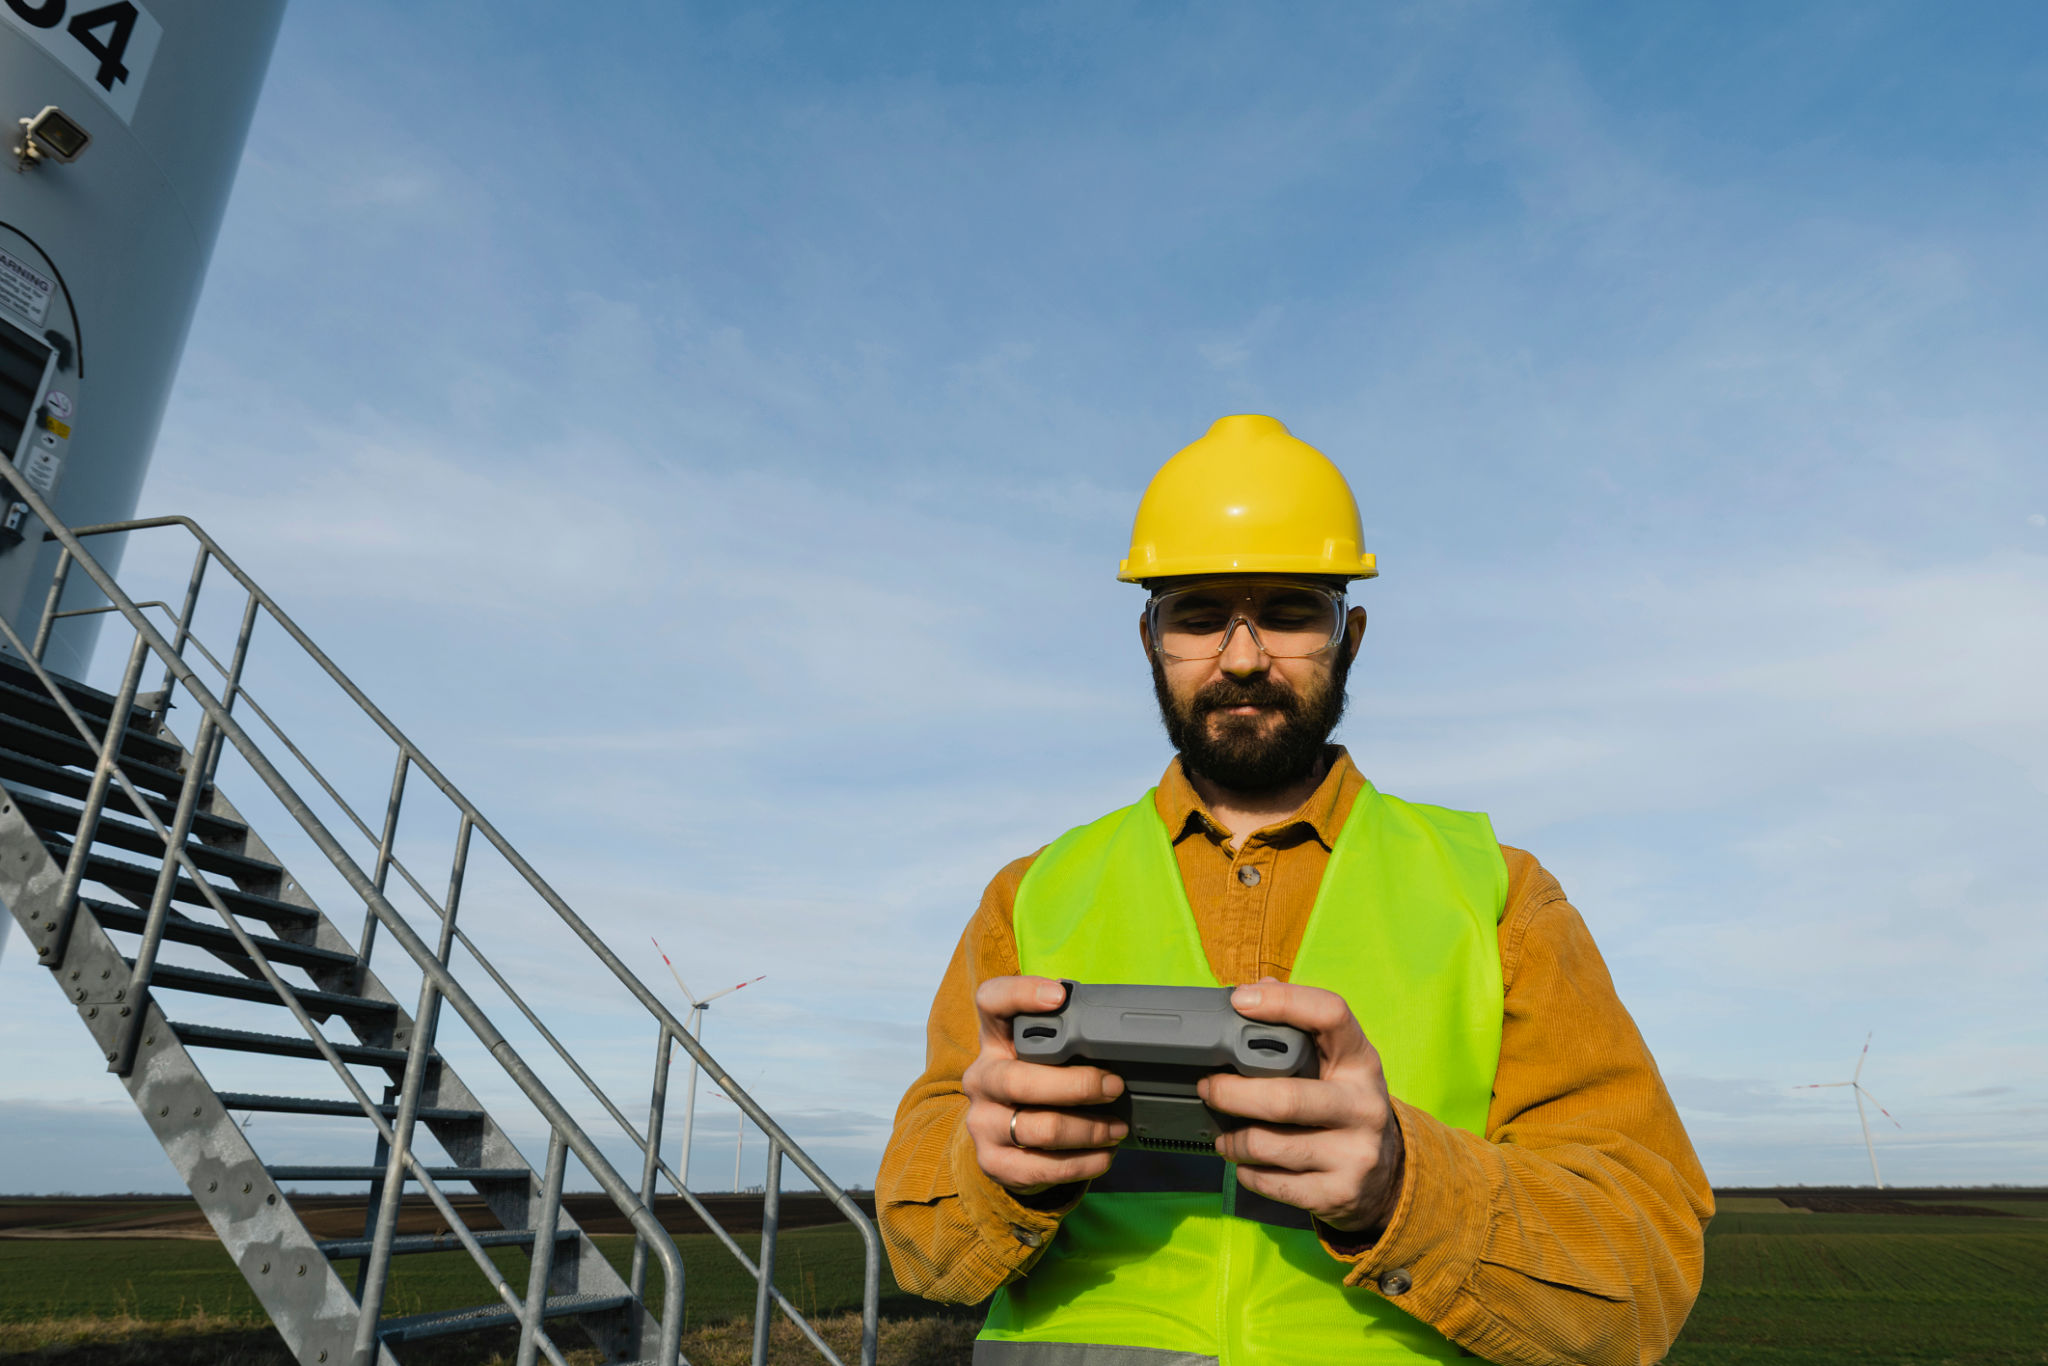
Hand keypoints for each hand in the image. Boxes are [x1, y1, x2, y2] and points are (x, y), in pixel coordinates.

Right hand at [963, 975, 1127, 1194]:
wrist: (1007, 1142)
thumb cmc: (1039, 1086)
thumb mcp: (1044, 1057)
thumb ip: (1067, 1039)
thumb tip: (1115, 1032)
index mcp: (995, 1040)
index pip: (991, 1002)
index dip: (1021, 994)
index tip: (1060, 996)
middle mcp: (982, 1078)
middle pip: (1020, 1080)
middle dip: (1077, 1086)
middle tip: (1114, 1086)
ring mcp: (982, 1122)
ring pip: (1039, 1128)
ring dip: (1089, 1129)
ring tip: (1118, 1129)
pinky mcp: (992, 1162)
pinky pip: (1042, 1167)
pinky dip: (1083, 1163)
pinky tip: (1104, 1155)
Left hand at [1198, 977, 1404, 1234]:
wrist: (1387, 1176)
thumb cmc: (1344, 1103)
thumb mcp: (1336, 1062)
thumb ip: (1298, 1025)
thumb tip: (1252, 991)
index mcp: (1361, 1061)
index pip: (1330, 1014)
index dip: (1282, 1002)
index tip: (1239, 1001)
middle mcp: (1364, 1106)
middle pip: (1285, 1097)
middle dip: (1232, 1093)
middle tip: (1207, 1087)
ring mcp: (1355, 1154)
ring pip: (1269, 1145)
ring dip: (1233, 1140)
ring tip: (1224, 1134)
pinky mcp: (1339, 1193)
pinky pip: (1272, 1183)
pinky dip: (1248, 1172)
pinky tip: (1246, 1162)